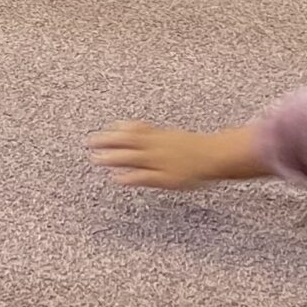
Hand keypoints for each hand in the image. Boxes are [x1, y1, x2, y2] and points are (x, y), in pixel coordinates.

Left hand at [87, 121, 258, 189]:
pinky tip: (117, 178)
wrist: (217, 156)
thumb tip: (130, 128)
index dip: (115, 130)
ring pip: (132, 157)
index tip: (100, 131)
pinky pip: (144, 176)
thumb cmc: (196, 148)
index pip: (133, 129)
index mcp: (159, 135)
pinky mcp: (165, 177)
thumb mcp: (172, 135)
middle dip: (107, 141)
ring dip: (113, 157)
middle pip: (127, 140)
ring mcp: (160, 161)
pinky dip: (129, 177)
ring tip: (96, 159)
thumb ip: (152, 133)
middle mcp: (157, 146)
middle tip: (89, 142)